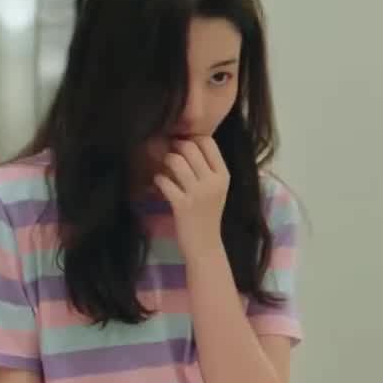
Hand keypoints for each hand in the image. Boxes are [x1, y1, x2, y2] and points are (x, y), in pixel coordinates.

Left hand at [154, 137, 229, 259]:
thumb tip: (184, 142)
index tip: (184, 145)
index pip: (208, 142)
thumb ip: (206, 168)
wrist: (205, 244)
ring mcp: (197, 193)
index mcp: (223, 175)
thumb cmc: (208, 214)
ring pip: (175, 161)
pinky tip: (160, 185)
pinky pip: (164, 181)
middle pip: (190, 147)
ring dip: (166, 161)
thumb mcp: (216, 189)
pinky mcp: (182, 204)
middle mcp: (213, 181)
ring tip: (165, 169)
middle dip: (175, 147)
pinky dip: (159, 180)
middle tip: (169, 154)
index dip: (192, 138)